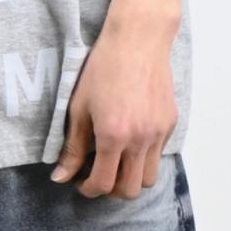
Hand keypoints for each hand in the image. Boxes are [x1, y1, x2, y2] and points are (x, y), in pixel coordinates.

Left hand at [49, 14, 177, 197]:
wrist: (138, 39)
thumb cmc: (104, 67)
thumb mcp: (79, 107)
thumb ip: (72, 147)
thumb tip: (60, 176)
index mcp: (113, 135)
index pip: (104, 183)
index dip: (89, 189)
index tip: (81, 182)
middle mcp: (140, 139)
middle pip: (130, 190)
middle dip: (111, 189)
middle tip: (98, 174)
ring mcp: (159, 132)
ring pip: (149, 178)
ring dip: (131, 177)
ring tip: (116, 162)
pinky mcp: (170, 123)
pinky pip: (159, 155)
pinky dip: (144, 158)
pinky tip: (130, 140)